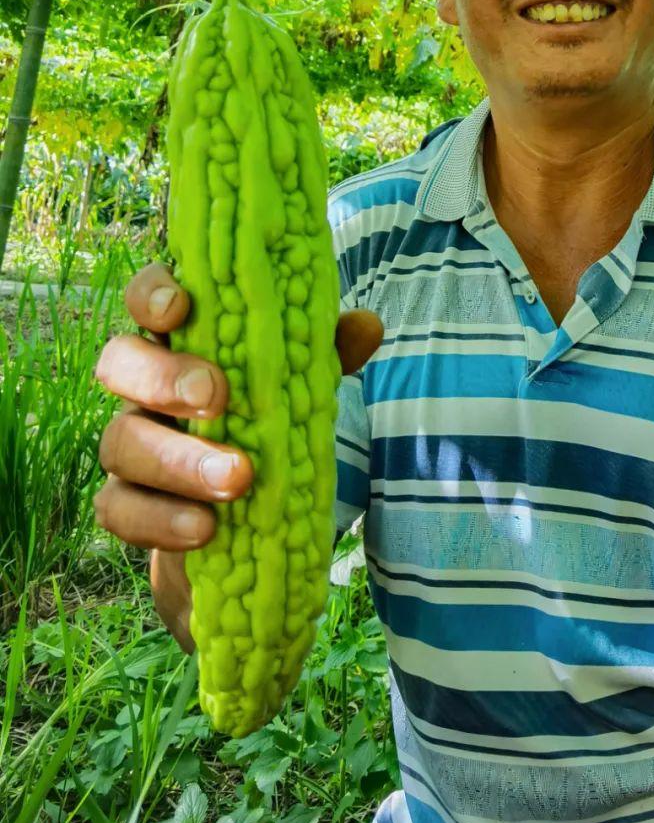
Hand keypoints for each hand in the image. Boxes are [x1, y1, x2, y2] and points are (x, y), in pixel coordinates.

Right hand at [93, 261, 383, 646]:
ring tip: (237, 478)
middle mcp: (143, 388)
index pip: (148, 299)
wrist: (247, 525)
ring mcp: (129, 446)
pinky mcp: (127, 506)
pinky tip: (205, 528)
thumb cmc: (269, 426)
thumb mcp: (301, 386)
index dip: (153, 293)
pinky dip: (160, 519)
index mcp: (182, 342)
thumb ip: (327, 354)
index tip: (179, 305)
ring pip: (120, 441)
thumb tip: (366, 326)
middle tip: (216, 396)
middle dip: (161, 376)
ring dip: (178, 460)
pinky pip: (119, 510)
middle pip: (117, 362)